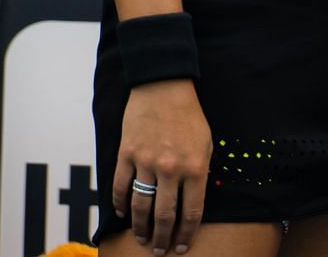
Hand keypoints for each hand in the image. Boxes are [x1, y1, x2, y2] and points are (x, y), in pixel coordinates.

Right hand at [113, 79, 210, 253]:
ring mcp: (146, 162)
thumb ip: (200, 173)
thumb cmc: (189, 115)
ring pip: (140, 206)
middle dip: (162, 238)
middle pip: (164, 215)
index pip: (191, 212)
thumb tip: (194, 201)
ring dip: (140, 227)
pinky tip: (123, 213)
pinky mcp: (126, 154)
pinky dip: (120, 203)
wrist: (163, 86)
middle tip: (159, 251)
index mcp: (195, 168)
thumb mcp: (206, 143)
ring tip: (142, 239)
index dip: (185, 234)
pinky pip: (121, 187)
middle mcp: (171, 169)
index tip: (181, 247)